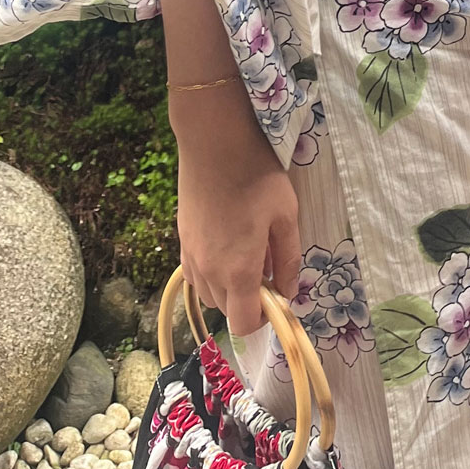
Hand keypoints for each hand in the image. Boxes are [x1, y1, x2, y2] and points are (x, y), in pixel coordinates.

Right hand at [170, 85, 301, 337]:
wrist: (214, 143)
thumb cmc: (257, 175)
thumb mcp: (286, 215)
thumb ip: (288, 260)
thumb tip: (287, 291)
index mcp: (238, 271)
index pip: (244, 325)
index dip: (265, 319)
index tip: (277, 294)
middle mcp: (208, 273)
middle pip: (227, 312)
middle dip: (249, 301)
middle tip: (267, 268)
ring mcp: (190, 258)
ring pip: (209, 296)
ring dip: (229, 289)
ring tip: (247, 254)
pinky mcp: (181, 241)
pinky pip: (196, 276)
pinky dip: (212, 274)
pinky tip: (226, 245)